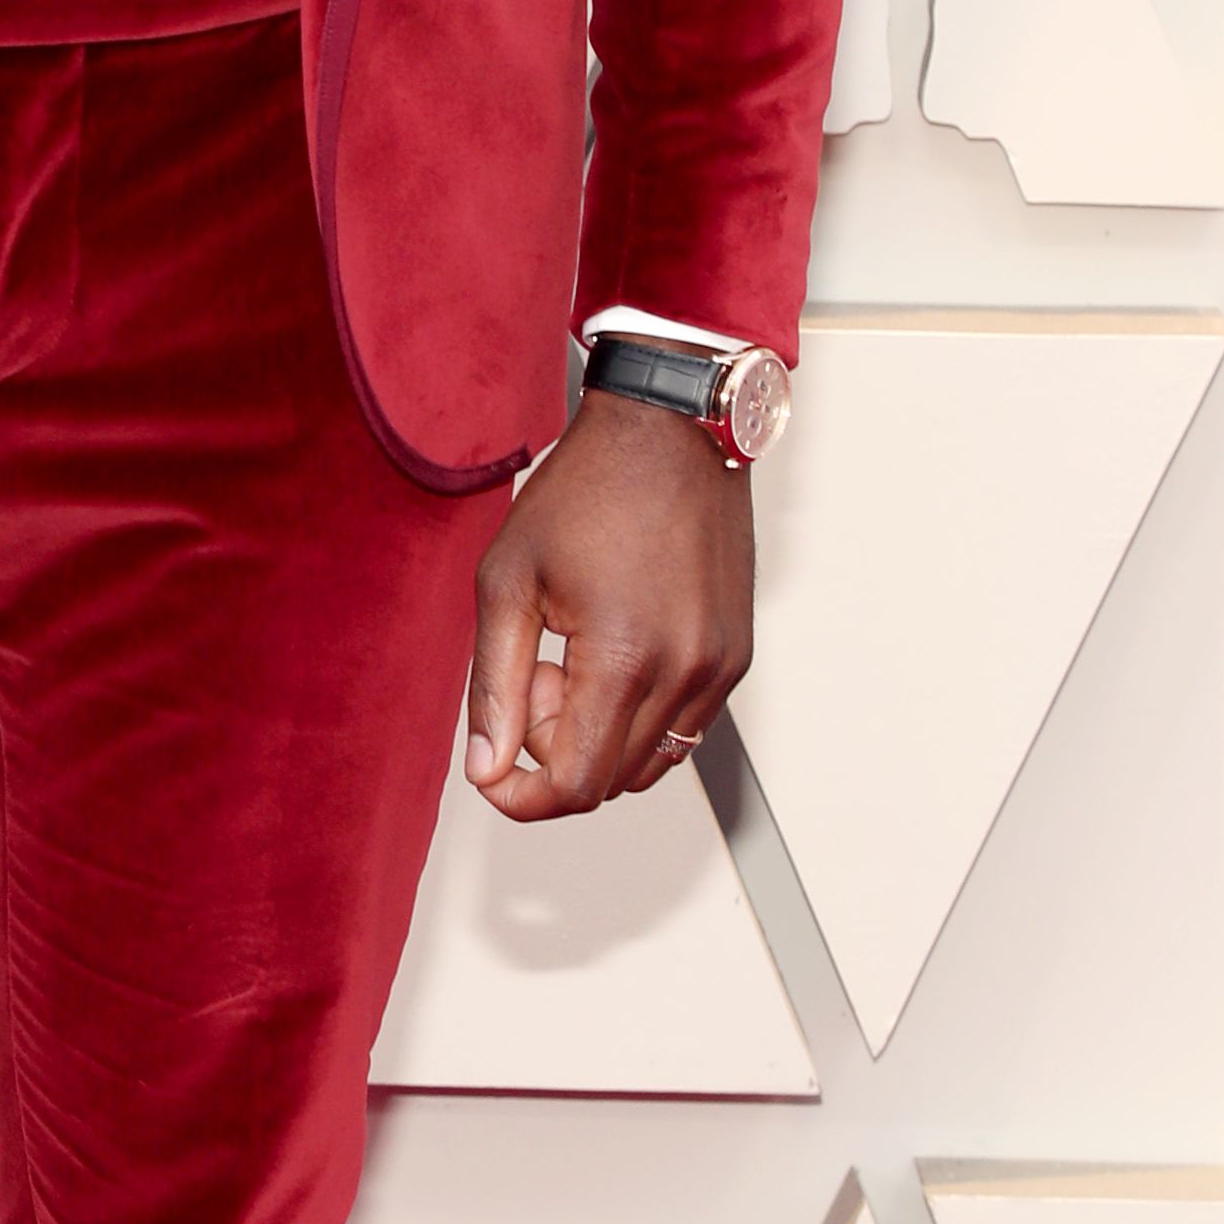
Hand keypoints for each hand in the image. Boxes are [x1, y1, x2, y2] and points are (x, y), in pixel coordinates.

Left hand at [465, 388, 753, 821]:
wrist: (669, 428)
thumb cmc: (588, 487)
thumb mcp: (508, 580)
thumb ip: (493, 685)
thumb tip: (486, 766)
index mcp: (625, 658)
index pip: (576, 786)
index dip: (522, 796)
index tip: (493, 771)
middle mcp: (687, 672)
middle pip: (610, 782)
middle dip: (555, 752)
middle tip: (535, 674)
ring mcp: (720, 667)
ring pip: (649, 762)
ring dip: (598, 736)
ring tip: (573, 658)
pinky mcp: (736, 655)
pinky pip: (684, 728)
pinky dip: (638, 716)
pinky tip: (612, 650)